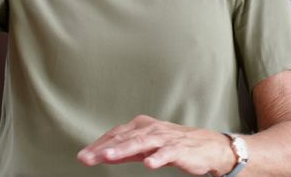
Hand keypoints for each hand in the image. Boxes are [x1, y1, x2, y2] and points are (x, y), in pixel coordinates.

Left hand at [77, 115, 235, 174]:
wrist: (207, 146)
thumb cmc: (174, 145)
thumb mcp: (147, 146)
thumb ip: (126, 151)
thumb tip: (102, 154)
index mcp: (141, 126)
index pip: (115, 135)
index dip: (98, 145)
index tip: (83, 156)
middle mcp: (150, 129)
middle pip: (123, 138)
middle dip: (103, 148)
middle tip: (86, 157)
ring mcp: (164, 138)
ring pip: (140, 143)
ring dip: (123, 149)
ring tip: (107, 157)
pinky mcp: (178, 149)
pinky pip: (167, 153)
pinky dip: (157, 157)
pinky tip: (148, 164)